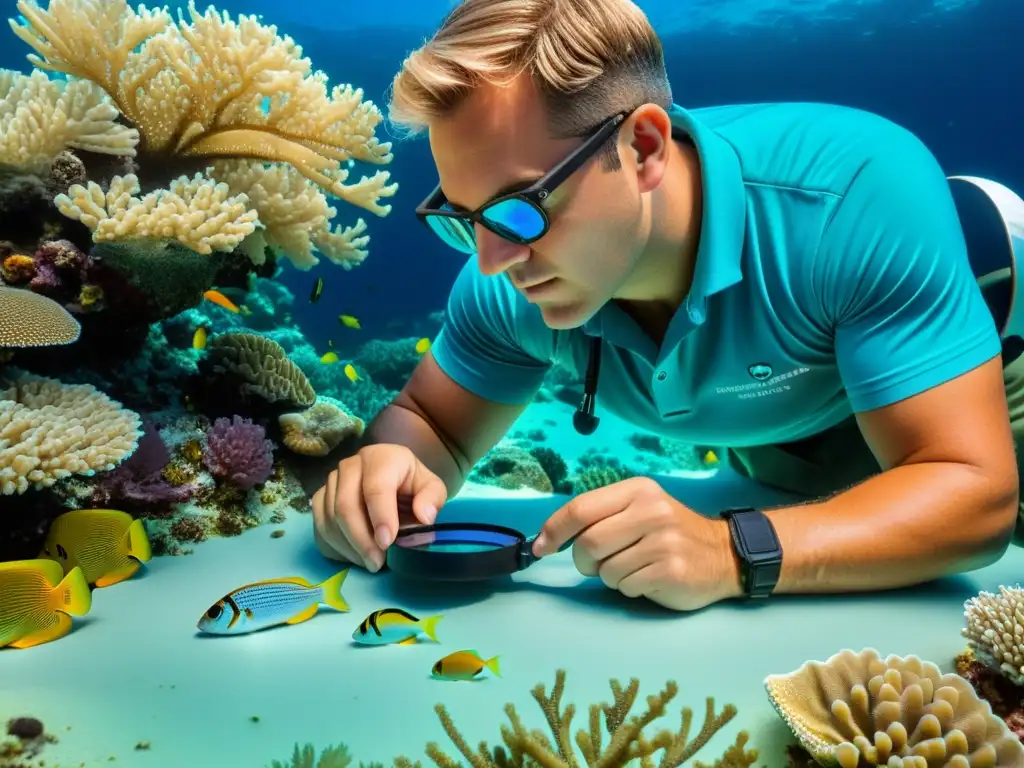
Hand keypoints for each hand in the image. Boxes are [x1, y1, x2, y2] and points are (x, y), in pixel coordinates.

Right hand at [311, 444, 446, 571]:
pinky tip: (355, 556)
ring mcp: (331, 482)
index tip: (387, 543)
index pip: (375, 487)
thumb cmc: (410, 486)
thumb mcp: (431, 488)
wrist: (391, 482)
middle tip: (377, 563)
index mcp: (380, 458)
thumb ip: (432, 498)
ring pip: (330, 519)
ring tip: (370, 562)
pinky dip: (336, 547)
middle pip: (345, 506)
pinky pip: (320, 527)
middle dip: (361, 540)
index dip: (380, 516)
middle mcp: (350, 465)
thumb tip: (425, 516)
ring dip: (349, 547)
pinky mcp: (320, 499)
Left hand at [532, 477, 741, 610]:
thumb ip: (599, 516)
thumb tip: (547, 539)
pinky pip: (626, 586)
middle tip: (598, 565)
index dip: (554, 530)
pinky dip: (629, 588)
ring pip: (605, 570)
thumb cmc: (669, 532)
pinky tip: (648, 578)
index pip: (581, 508)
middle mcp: (650, 510)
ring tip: (633, 568)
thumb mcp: (638, 509)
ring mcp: (663, 541)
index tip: (540, 548)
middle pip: (588, 543)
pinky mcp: (670, 570)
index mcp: (637, 490)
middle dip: (584, 562)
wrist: (723, 554)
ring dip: (610, 577)